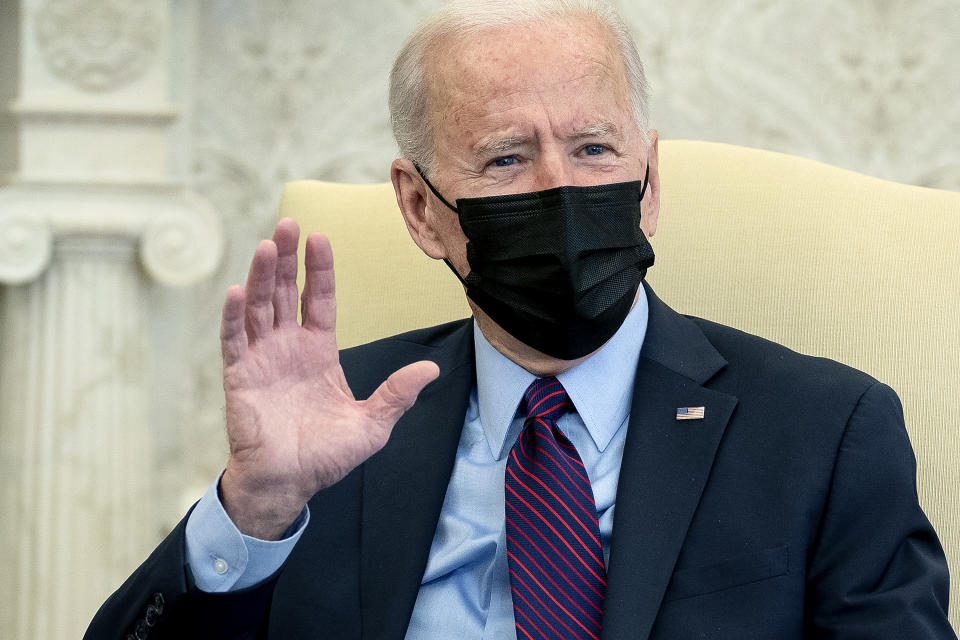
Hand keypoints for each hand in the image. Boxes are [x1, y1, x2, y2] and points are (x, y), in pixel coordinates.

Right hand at [218, 218, 438, 538]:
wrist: (289, 485)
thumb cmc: (327, 455)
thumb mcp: (372, 424)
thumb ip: (397, 394)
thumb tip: (431, 370)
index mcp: (319, 352)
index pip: (318, 300)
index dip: (318, 270)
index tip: (320, 238)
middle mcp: (288, 348)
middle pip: (284, 293)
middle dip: (287, 259)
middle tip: (289, 224)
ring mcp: (261, 359)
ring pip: (258, 308)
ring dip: (261, 276)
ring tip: (268, 245)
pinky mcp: (239, 377)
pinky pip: (233, 341)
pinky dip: (233, 316)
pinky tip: (238, 290)